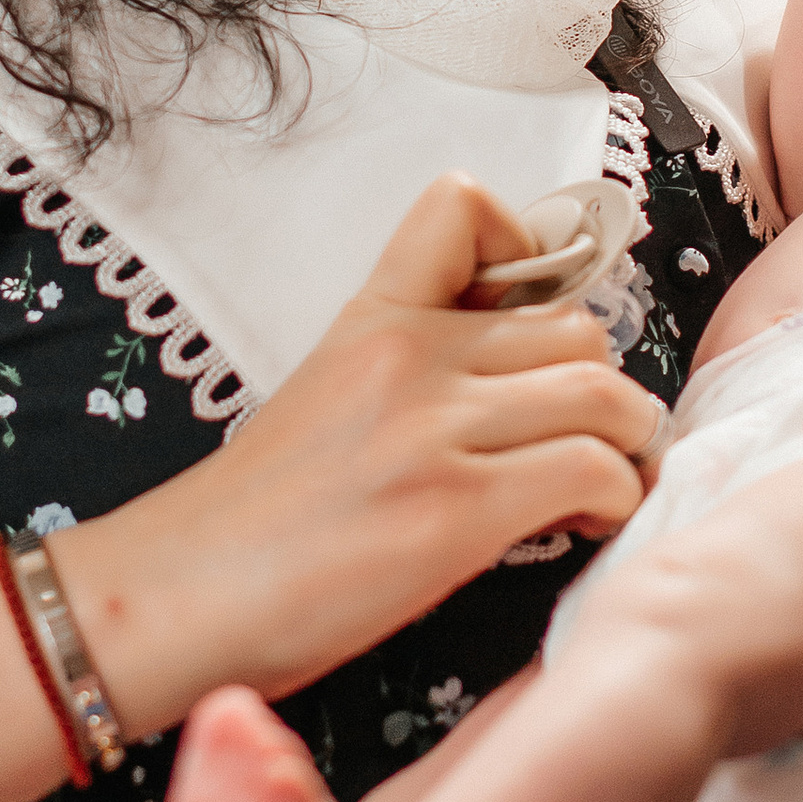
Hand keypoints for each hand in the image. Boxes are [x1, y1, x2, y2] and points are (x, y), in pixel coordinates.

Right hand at [86, 178, 664, 706]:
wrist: (175, 597)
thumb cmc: (247, 521)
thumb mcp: (323, 395)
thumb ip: (411, 370)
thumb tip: (512, 386)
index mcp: (371, 318)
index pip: (464, 205)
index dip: (528, 250)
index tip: (532, 326)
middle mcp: (408, 357)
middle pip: (577, 326)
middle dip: (602, 385)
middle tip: (585, 439)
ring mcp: (433, 431)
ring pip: (603, 393)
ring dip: (627, 443)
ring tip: (600, 483)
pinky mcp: (454, 510)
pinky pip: (594, 469)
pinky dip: (614, 497)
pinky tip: (580, 525)